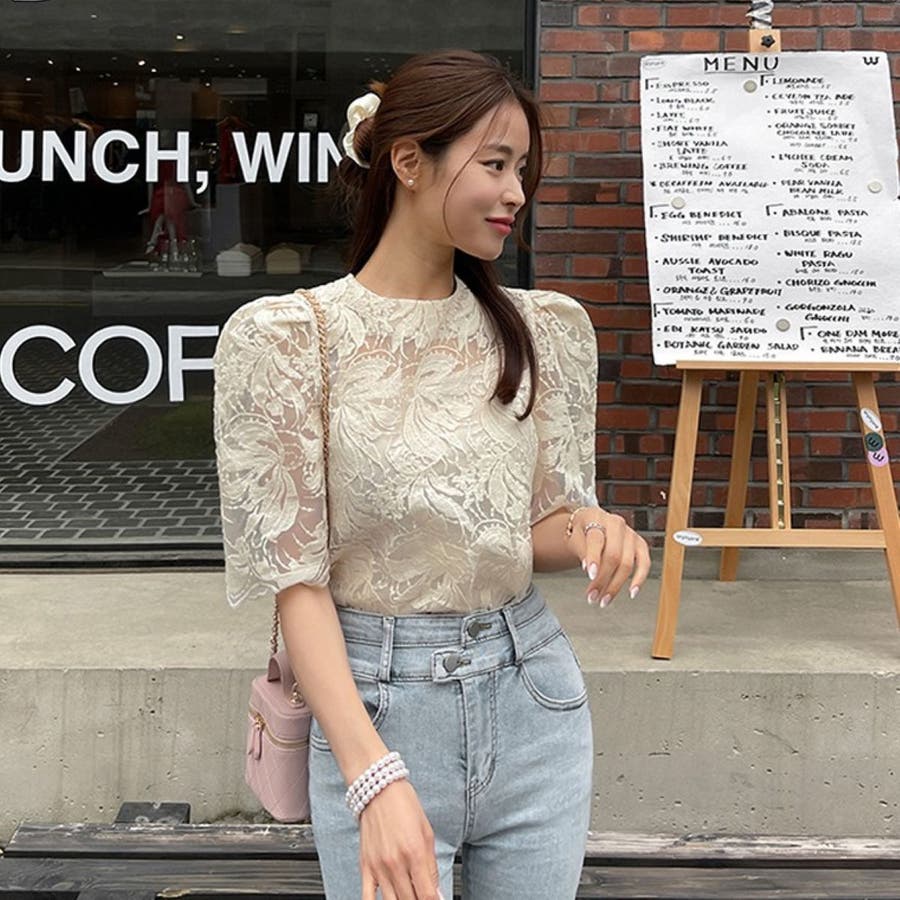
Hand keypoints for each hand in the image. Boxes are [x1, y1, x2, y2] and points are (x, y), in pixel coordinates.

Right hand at [359, 778, 441, 899]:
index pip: (427, 894)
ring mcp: (379, 867)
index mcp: (415, 853)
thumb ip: (432, 866)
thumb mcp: (427, 833)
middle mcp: (396, 863)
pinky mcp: (365, 866)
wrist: (379, 790)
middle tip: (423, 895)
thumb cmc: (404, 806)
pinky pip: (367, 897)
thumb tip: (436, 892)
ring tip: (409, 896)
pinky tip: (388, 899)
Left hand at [569, 507, 650, 607]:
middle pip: (613, 555)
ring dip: (616, 585)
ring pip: (627, 563)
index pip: (596, 540)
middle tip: (592, 595)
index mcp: (596, 517)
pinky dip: (639, 579)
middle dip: (602, 579)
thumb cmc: (582, 531)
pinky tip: (631, 592)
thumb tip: (589, 568)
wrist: (592, 523)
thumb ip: (580, 549)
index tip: (590, 575)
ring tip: (604, 600)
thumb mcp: (574, 536)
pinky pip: (644, 563)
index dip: (594, 558)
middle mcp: (616, 524)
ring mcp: (630, 534)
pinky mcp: (640, 543)